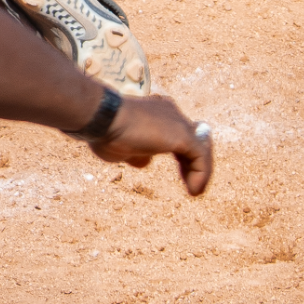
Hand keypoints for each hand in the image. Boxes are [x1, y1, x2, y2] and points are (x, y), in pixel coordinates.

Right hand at [88, 95, 212, 195]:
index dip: (180, 153)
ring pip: (200, 148)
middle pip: (193, 138)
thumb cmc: (104, 131)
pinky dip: (201, 175)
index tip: (179, 172)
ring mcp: (178, 122)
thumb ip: (136, 153)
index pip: (175, 132)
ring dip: (199, 171)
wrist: (101, 117)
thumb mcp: (121, 147)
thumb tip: (146, 160)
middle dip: (192, 162)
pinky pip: (201, 158)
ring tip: (194, 191)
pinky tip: (194, 191)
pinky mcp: (184, 135)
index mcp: (155, 111)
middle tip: (191, 182)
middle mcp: (170, 112)